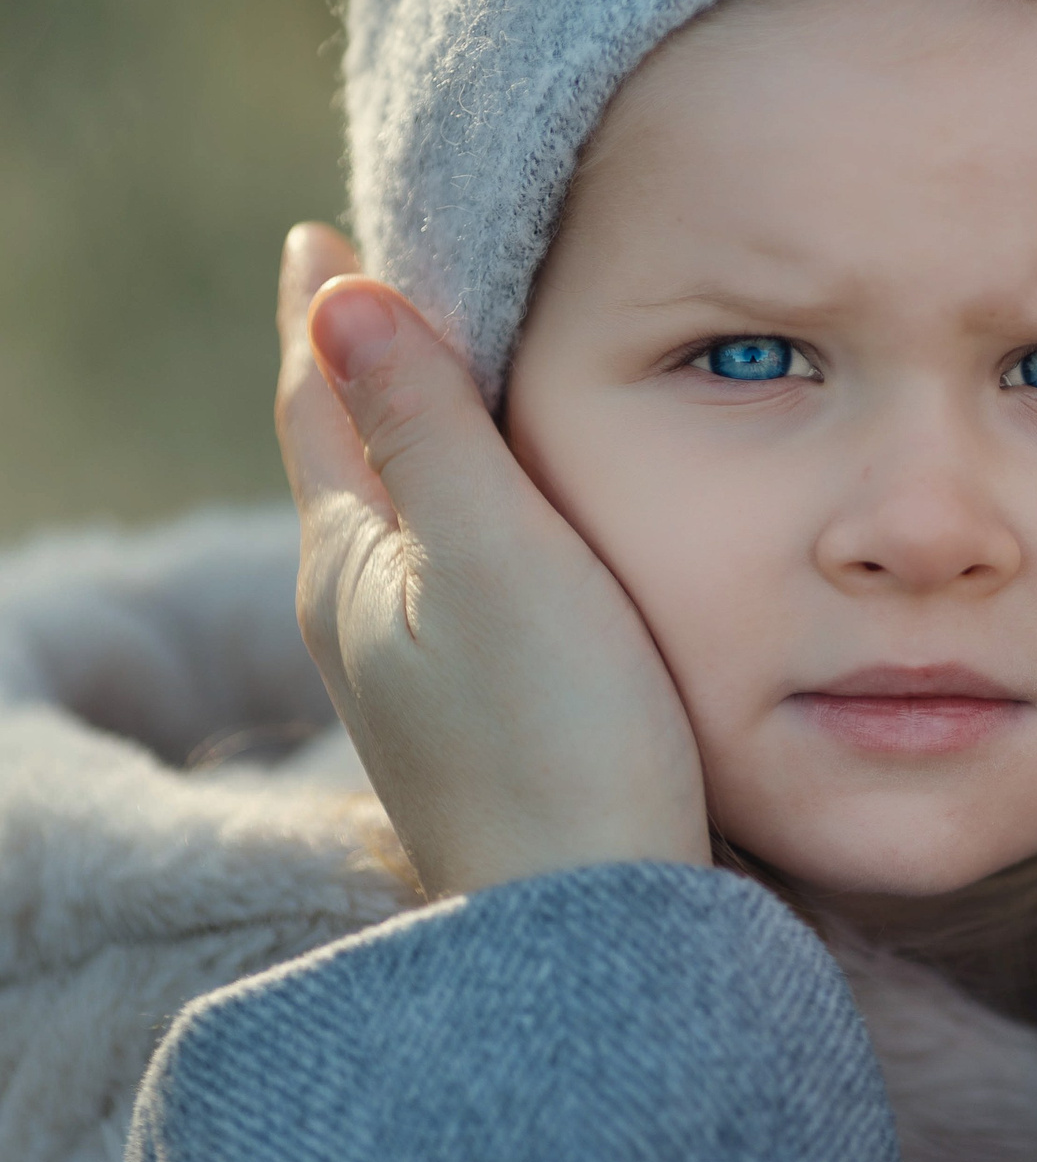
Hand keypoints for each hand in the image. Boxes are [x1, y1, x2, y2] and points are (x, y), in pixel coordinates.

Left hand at [274, 224, 710, 895]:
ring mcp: (411, 677)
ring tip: (425, 385)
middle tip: (370, 286)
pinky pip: (442, 576)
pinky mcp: (472, 720)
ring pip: (393, 521)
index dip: (329, 315)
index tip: (321, 239)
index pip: (322, 402)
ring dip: (400, 440)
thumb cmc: (560, 737)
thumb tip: (337, 293)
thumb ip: (426, 426)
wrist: (592, 922)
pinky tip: (486, 529)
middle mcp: (359, 619)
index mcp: (351, 562)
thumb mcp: (495, 558)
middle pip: (344, 458)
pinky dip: (451, 513)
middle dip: (354, 369)